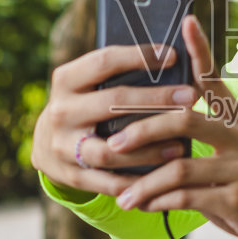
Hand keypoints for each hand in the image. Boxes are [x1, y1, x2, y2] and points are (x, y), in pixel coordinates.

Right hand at [30, 36, 196, 200]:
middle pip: (113, 102)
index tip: (173, 55)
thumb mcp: (87, 84)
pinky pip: (109, 182)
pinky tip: (163, 176)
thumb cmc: (83, 104)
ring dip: (149, 149)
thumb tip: (168, 59)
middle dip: (156, 99)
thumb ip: (117, 74)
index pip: (105, 62)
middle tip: (191, 98)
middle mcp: (61, 111)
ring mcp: (63, 146)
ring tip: (180, 145)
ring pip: (111, 150)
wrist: (47, 143)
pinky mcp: (72, 176)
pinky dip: (137, 181)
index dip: (140, 56)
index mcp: (66, 80)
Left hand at [109, 14, 237, 238]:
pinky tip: (147, 207)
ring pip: (179, 165)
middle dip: (142, 132)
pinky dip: (161, 201)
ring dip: (144, 183)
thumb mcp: (237, 155)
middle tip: (112, 145)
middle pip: (184, 119)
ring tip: (123, 196)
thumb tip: (156, 133)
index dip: (201, 49)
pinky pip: (187, 196)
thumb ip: (207, 140)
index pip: (216, 79)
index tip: (186, 22)